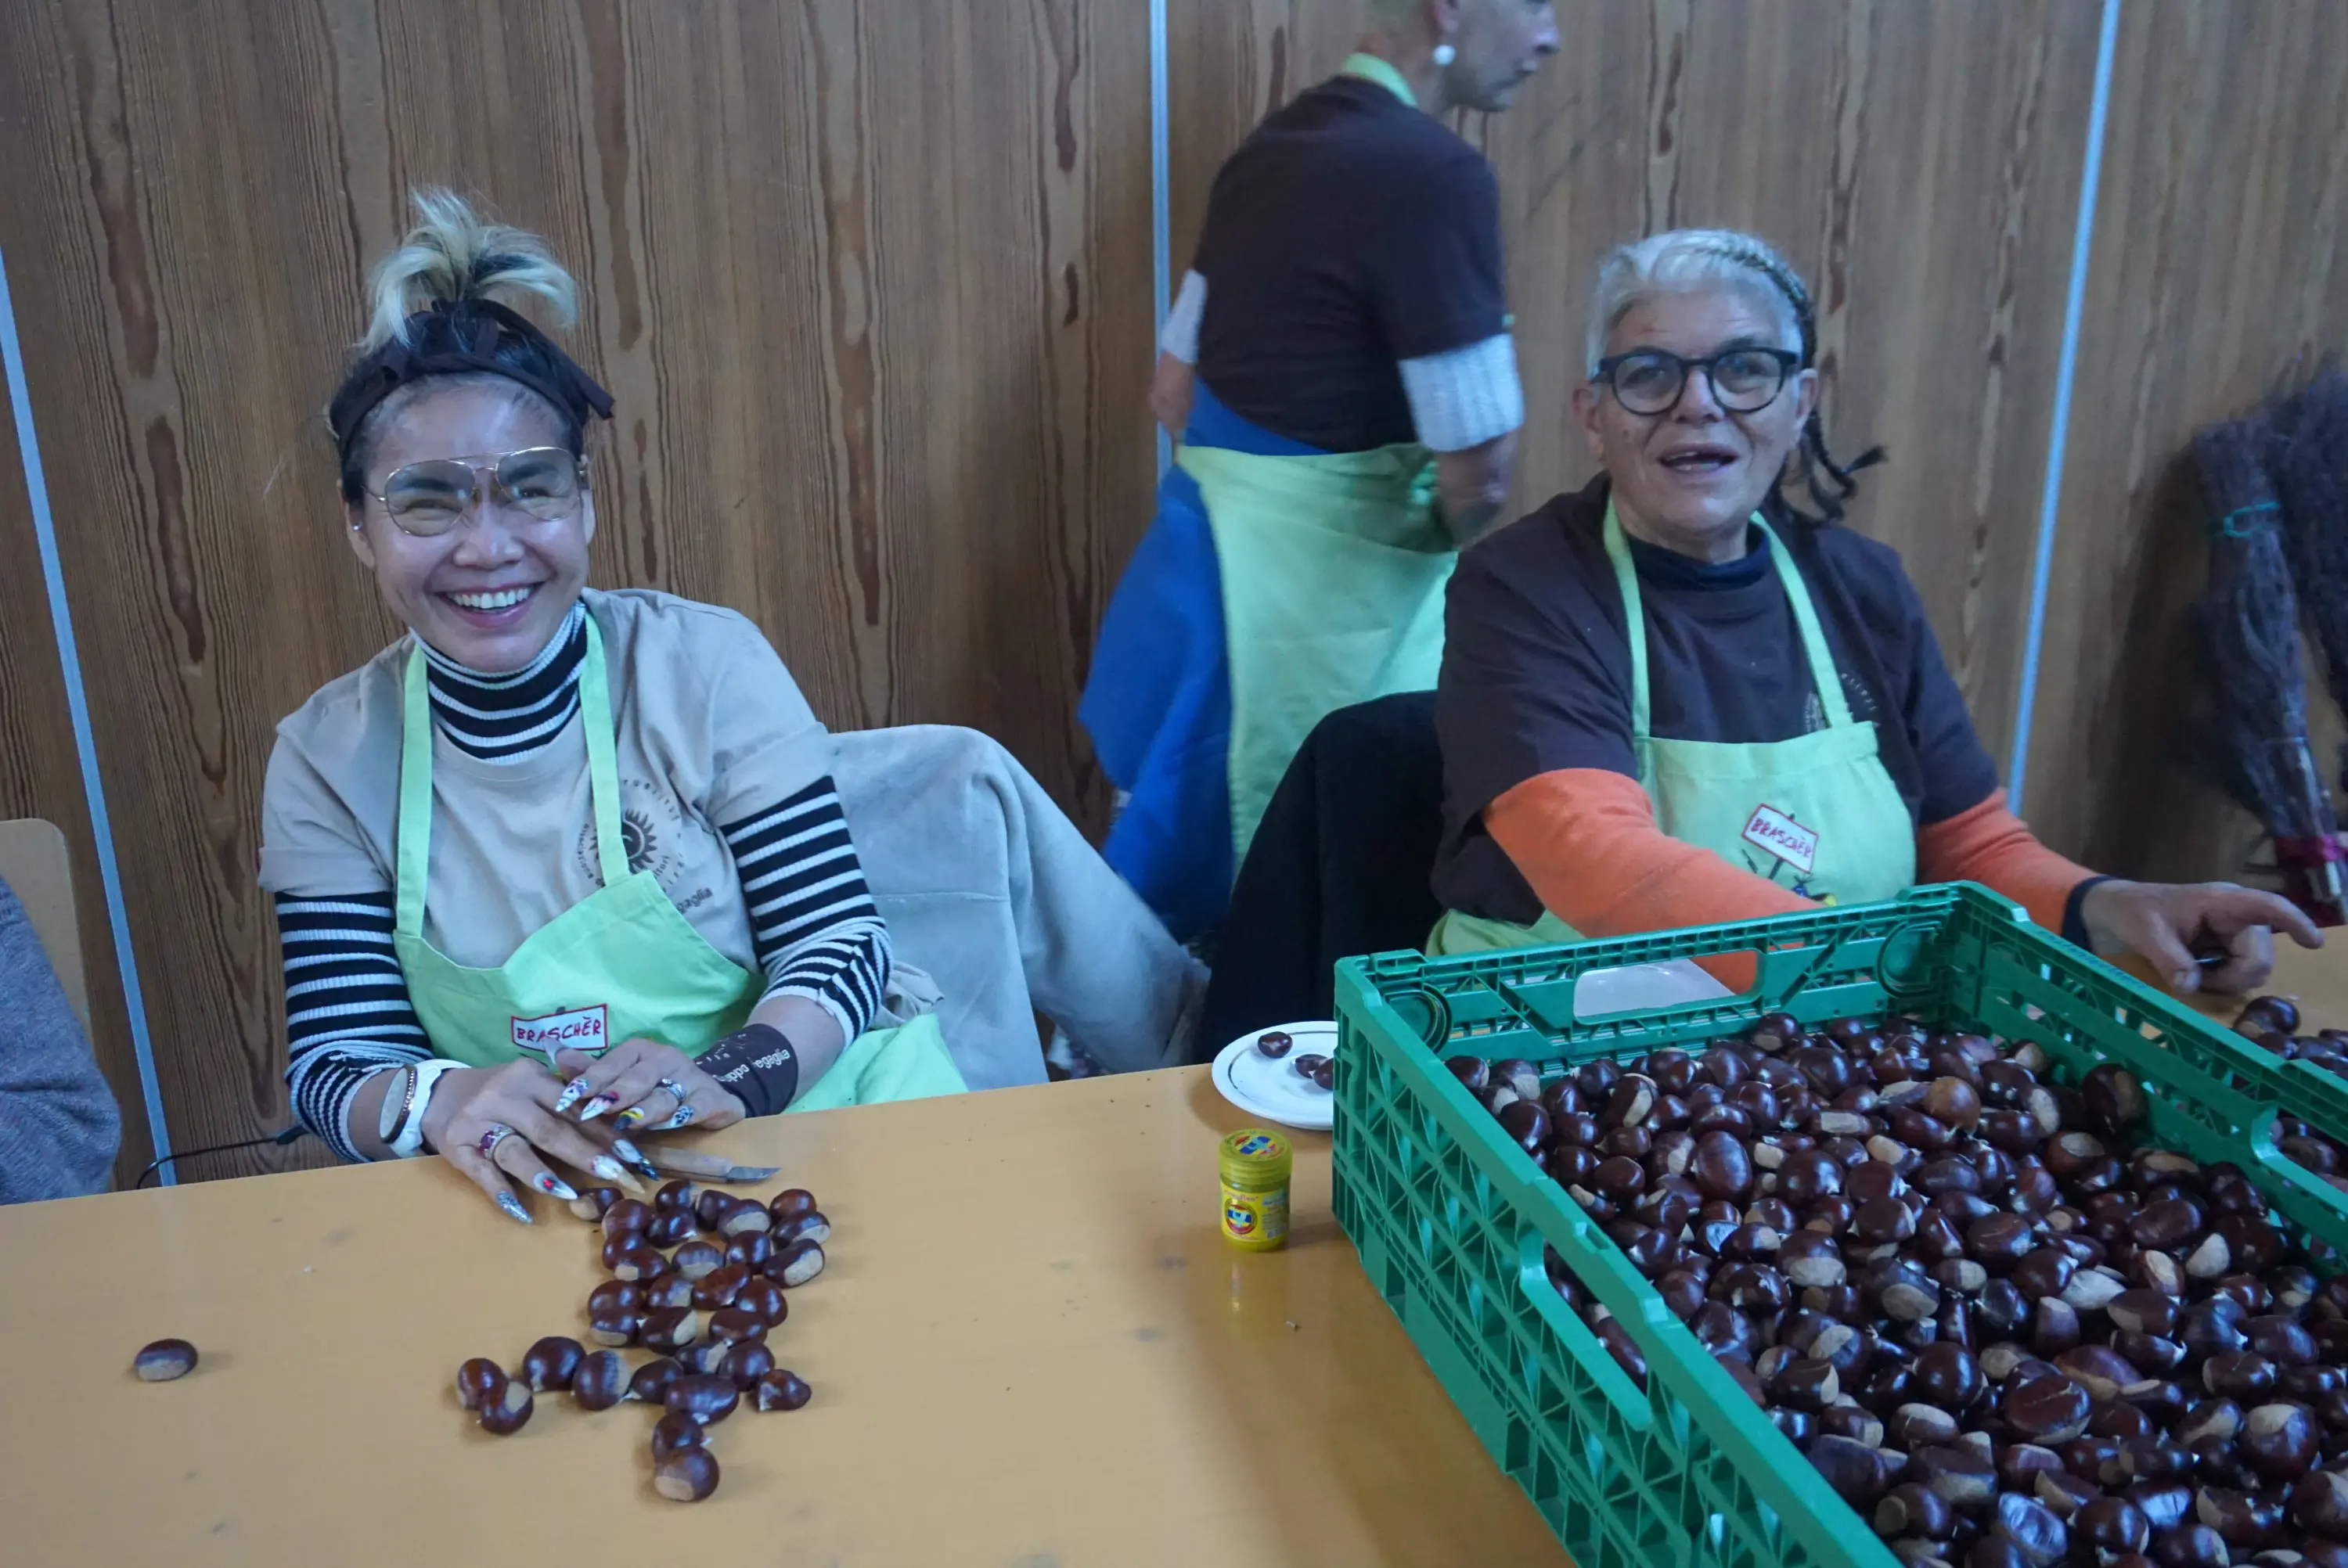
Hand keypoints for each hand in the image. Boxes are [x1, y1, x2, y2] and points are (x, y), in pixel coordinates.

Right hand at [418, 1060, 628, 1222]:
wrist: (438, 1093)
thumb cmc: (500, 1093)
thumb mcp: (533, 1083)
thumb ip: (568, 1098)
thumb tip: (619, 1121)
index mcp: (530, 1076)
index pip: (573, 1106)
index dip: (605, 1131)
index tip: (633, 1154)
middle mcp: (504, 1096)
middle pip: (551, 1130)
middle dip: (588, 1156)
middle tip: (619, 1177)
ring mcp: (477, 1123)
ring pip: (516, 1152)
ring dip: (544, 1175)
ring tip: (571, 1194)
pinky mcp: (456, 1149)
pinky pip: (483, 1175)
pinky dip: (503, 1194)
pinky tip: (523, 1213)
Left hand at [552, 1037, 745, 1137]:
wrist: (709, 1097)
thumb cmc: (656, 1089)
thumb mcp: (622, 1079)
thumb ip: (590, 1071)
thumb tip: (553, 1051)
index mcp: (639, 1051)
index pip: (613, 1062)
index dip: (592, 1079)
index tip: (571, 1096)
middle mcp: (665, 1059)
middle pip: (639, 1076)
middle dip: (617, 1094)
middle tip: (595, 1110)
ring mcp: (690, 1078)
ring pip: (665, 1094)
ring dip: (646, 1108)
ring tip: (628, 1122)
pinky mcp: (711, 1098)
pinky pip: (697, 1106)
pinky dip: (687, 1113)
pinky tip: (675, 1122)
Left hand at [2078, 878, 2323, 994]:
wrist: (2116, 911)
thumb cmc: (2133, 912)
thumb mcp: (2146, 933)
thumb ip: (2169, 959)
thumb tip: (2191, 986)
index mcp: (2222, 902)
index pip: (2268, 907)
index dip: (2294, 922)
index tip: (2314, 942)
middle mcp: (2236, 917)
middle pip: (2260, 956)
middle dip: (2235, 976)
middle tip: (2197, 979)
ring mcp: (2234, 934)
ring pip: (2252, 969)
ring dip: (2227, 981)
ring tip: (2192, 975)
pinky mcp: (2226, 949)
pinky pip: (2239, 973)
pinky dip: (2222, 981)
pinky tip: (2198, 976)